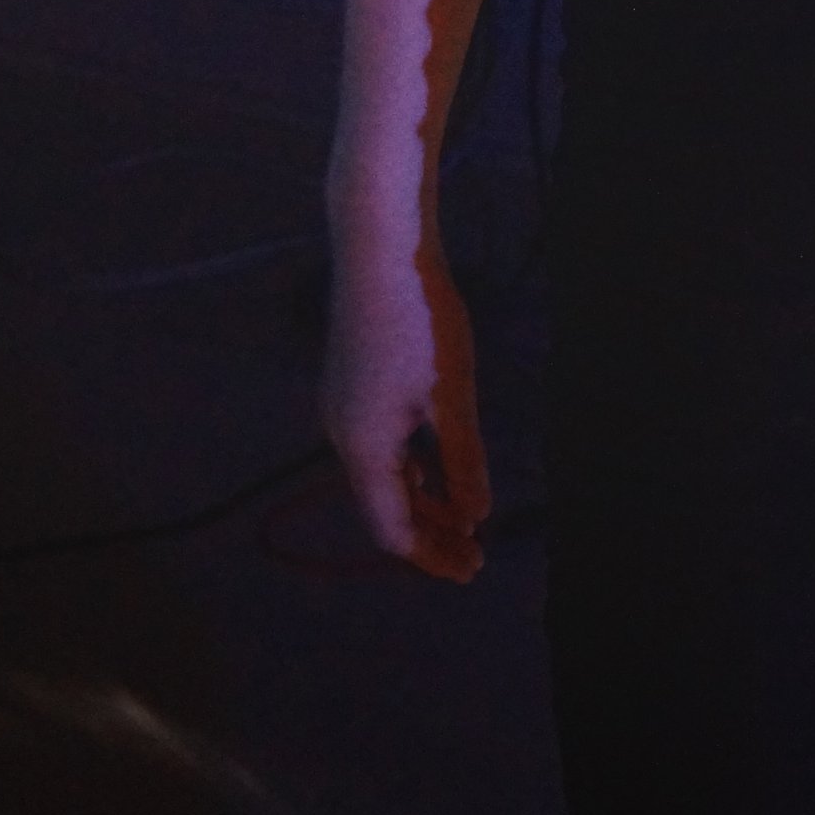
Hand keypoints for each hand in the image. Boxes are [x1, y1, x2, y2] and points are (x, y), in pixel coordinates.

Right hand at [319, 231, 491, 581]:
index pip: (393, 530)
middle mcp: (341, 435)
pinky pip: (375, 447)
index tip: (474, 569)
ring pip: (378, 476)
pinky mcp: (347, 379)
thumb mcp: (452, 394)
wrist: (379, 244)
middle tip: (474, 552)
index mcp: (364, 449)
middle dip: (428, 534)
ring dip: (418, 501)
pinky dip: (406, 468)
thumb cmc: (420, 319)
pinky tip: (432, 464)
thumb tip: (475, 517)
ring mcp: (340, 405)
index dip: (433, 556)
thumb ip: (463, 461)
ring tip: (459, 516)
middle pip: (382, 507)